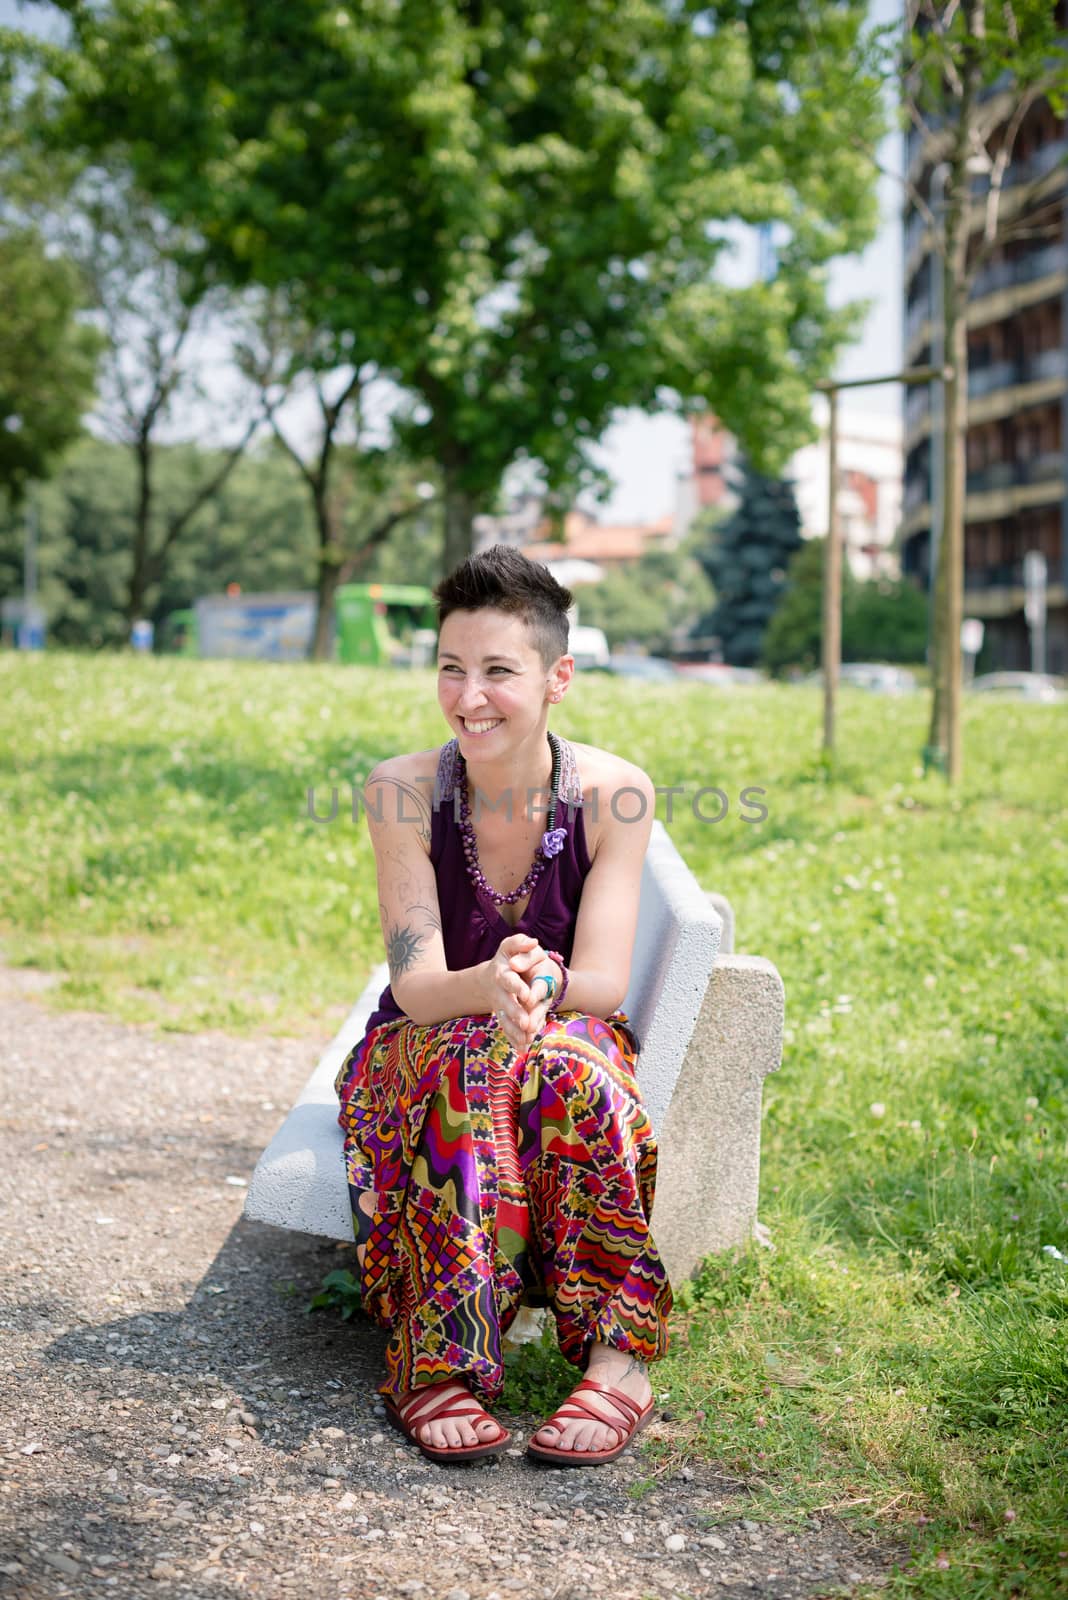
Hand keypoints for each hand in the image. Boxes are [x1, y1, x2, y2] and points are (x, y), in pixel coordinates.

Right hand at [488, 935, 556, 1053]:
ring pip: (506, 1021)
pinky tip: (523, 1049)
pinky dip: (514, 1040)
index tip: (527, 995)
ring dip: (515, 1032)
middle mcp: (499, 992)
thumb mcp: (510, 946)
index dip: (517, 987)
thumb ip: (520, 943)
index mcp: (502, 974)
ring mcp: (500, 1007)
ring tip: (527, 1041)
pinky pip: (508, 1030)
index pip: (509, 980)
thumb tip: (533, 942)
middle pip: (506, 1004)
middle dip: (515, 1014)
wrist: (489, 978)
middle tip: (526, 1023)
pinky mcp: (503, 1018)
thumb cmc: (506, 958)